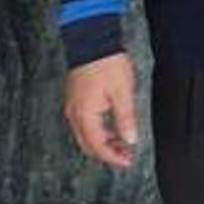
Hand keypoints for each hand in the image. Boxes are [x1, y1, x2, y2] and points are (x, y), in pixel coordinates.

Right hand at [63, 53, 137, 168]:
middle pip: (88, 144)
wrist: (91, 42)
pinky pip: (84, 124)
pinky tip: (112, 129)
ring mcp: (73, 107)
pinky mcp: (76, 100)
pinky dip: (97, 131)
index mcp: (85, 114)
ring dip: (103, 142)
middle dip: (107, 153)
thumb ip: (126, 117)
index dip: (112, 157)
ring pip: (85, 135)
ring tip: (123, 144)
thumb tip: (130, 139)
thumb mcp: (122, 91)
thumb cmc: (107, 64)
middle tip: (126, 156)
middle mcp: (74, 114)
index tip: (126, 161)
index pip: (97, 145)